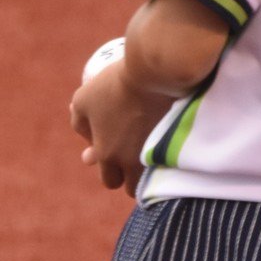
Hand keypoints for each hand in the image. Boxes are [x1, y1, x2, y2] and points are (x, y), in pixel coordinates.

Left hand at [68, 62, 171, 196]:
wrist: (154, 72)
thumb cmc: (115, 84)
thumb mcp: (84, 98)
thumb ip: (79, 122)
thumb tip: (86, 137)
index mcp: (108, 154)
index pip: (110, 180)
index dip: (112, 171)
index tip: (116, 156)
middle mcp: (133, 162)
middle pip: (133, 187)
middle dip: (132, 176)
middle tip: (133, 157)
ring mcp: (157, 157)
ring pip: (154, 180)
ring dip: (152, 171)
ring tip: (154, 153)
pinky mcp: (180, 146)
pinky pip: (177, 164)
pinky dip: (172, 157)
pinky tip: (173, 142)